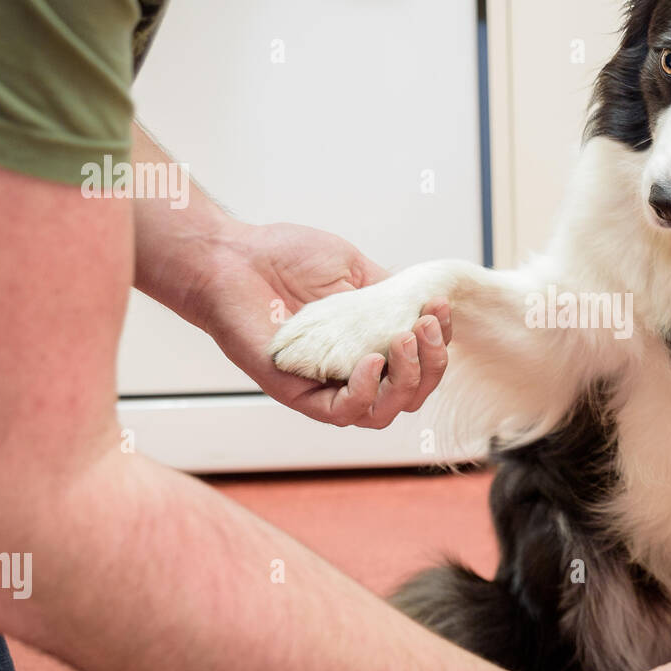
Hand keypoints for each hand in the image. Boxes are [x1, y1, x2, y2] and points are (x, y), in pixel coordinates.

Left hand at [187, 221, 452, 426]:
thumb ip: (391, 294)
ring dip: (407, 380)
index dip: (438, 344)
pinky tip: (371, 362)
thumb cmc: (284, 258)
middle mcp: (352, 372)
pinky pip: (342, 413)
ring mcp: (326, 386)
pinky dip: (365, 393)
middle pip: (411, 395)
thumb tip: (429, 300)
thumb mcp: (353, 270)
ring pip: (384, 412)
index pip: (420, 365)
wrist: (232, 256)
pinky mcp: (297, 393)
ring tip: (403, 341)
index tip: (438, 307)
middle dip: (432, 364)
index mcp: (369, 346)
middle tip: (423, 325)